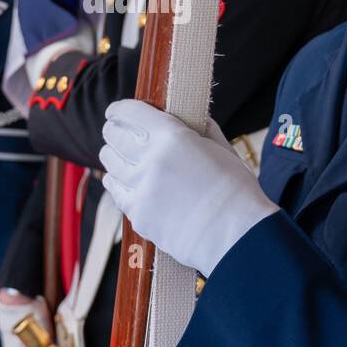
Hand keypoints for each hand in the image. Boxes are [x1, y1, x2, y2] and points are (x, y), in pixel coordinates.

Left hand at [99, 99, 277, 275]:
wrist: (237, 237)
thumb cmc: (237, 191)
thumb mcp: (222, 148)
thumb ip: (201, 129)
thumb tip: (189, 117)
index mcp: (172, 136)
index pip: (129, 112)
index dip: (119, 109)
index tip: (117, 111)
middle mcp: (150, 159)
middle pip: (113, 135)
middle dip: (114, 130)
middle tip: (117, 131)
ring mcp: (141, 189)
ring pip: (109, 162)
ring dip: (113, 155)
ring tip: (120, 155)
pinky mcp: (138, 214)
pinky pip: (115, 191)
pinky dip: (115, 181)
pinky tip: (120, 178)